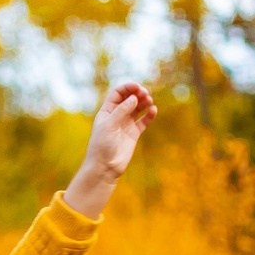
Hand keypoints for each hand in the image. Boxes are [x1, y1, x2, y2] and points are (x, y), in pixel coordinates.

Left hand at [63, 81, 157, 216]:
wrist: (105, 167)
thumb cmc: (101, 146)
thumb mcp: (109, 125)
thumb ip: (121, 110)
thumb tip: (134, 97)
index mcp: (107, 111)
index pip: (118, 93)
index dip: (128, 87)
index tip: (137, 87)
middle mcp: (117, 115)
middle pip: (129, 98)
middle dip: (138, 93)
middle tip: (146, 94)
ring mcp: (126, 124)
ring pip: (138, 107)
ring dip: (145, 101)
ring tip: (149, 101)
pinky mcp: (134, 133)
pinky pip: (144, 120)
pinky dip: (149, 114)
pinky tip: (153, 111)